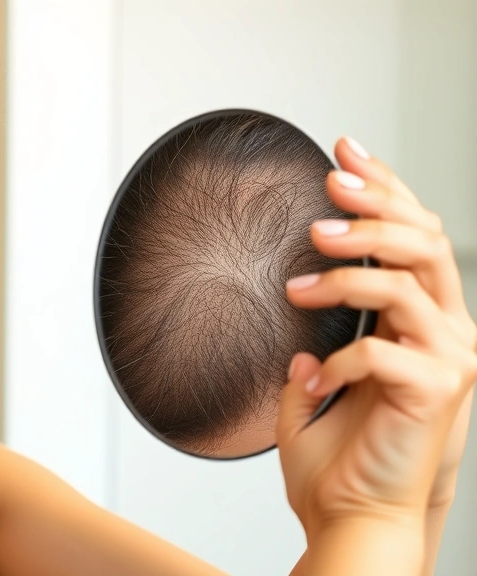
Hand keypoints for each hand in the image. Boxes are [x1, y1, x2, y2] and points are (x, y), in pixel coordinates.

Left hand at [276, 137, 476, 548]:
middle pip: (425, 241)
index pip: (413, 235)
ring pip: (407, 283)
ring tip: (295, 283)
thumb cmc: (338, 456)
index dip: (384, 188)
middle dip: (375, 205)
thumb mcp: (320, 379)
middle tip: (326, 188)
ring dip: (347, 274)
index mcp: (421, 320)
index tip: (343, 150)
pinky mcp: (436, 392)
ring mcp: (449, 360)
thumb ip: (318, 342)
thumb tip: (296, 311)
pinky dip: (338, 361)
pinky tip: (309, 380)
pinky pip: (383, 352)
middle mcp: (446, 331)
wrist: (351, 515)